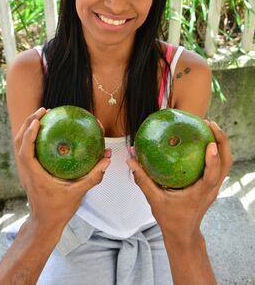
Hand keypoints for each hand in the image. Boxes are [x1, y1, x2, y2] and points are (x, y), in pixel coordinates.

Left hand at [14, 107, 110, 233]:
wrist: (45, 222)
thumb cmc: (60, 209)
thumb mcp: (79, 192)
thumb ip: (93, 176)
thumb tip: (107, 159)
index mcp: (35, 176)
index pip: (26, 152)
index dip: (29, 135)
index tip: (38, 120)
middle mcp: (27, 171)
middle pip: (19, 142)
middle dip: (28, 123)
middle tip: (44, 110)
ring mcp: (26, 171)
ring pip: (20, 145)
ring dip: (28, 128)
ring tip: (42, 116)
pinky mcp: (28, 171)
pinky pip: (26, 150)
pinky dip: (31, 137)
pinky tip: (46, 132)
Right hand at [127, 121, 231, 245]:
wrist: (183, 233)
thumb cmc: (170, 218)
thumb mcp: (154, 199)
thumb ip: (142, 179)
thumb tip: (131, 160)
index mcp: (200, 193)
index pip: (212, 176)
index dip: (213, 159)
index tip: (210, 143)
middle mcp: (211, 189)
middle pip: (226, 163)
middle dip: (222, 141)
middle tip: (209, 123)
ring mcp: (214, 187)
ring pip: (226, 162)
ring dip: (221, 143)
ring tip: (209, 126)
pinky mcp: (212, 185)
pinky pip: (219, 165)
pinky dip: (216, 150)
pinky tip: (204, 139)